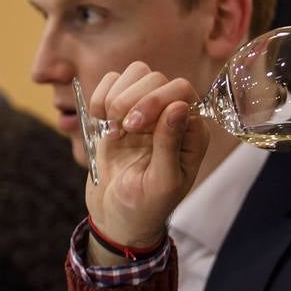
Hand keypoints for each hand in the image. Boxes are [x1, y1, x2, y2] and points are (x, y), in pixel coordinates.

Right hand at [84, 62, 208, 262]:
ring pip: (135, 74)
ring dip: (116, 96)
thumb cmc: (145, 206)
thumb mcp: (162, 183)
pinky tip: (99, 121)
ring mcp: (145, 111)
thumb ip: (170, 144)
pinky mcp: (120, 111)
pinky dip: (100, 96)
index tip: (135, 126)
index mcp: (191, 132)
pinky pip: (112, 82)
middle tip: (122, 129)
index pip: (182, 91)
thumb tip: (179, 106)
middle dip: (133, 99)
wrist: (115, 217)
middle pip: (156, 78)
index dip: (156, 100)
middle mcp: (171, 116)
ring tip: (111, 126)